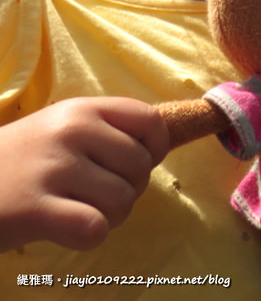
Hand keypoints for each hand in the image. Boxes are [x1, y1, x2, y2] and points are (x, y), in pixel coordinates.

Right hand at [0, 97, 168, 251]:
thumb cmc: (15, 164)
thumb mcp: (58, 129)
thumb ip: (104, 131)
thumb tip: (159, 146)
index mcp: (81, 109)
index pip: (150, 121)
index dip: (154, 150)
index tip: (132, 166)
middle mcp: (70, 131)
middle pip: (141, 168)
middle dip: (127, 190)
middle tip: (91, 195)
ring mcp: (52, 168)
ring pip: (123, 201)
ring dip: (106, 216)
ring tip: (74, 211)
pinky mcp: (34, 208)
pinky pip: (94, 228)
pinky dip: (86, 236)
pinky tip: (62, 229)